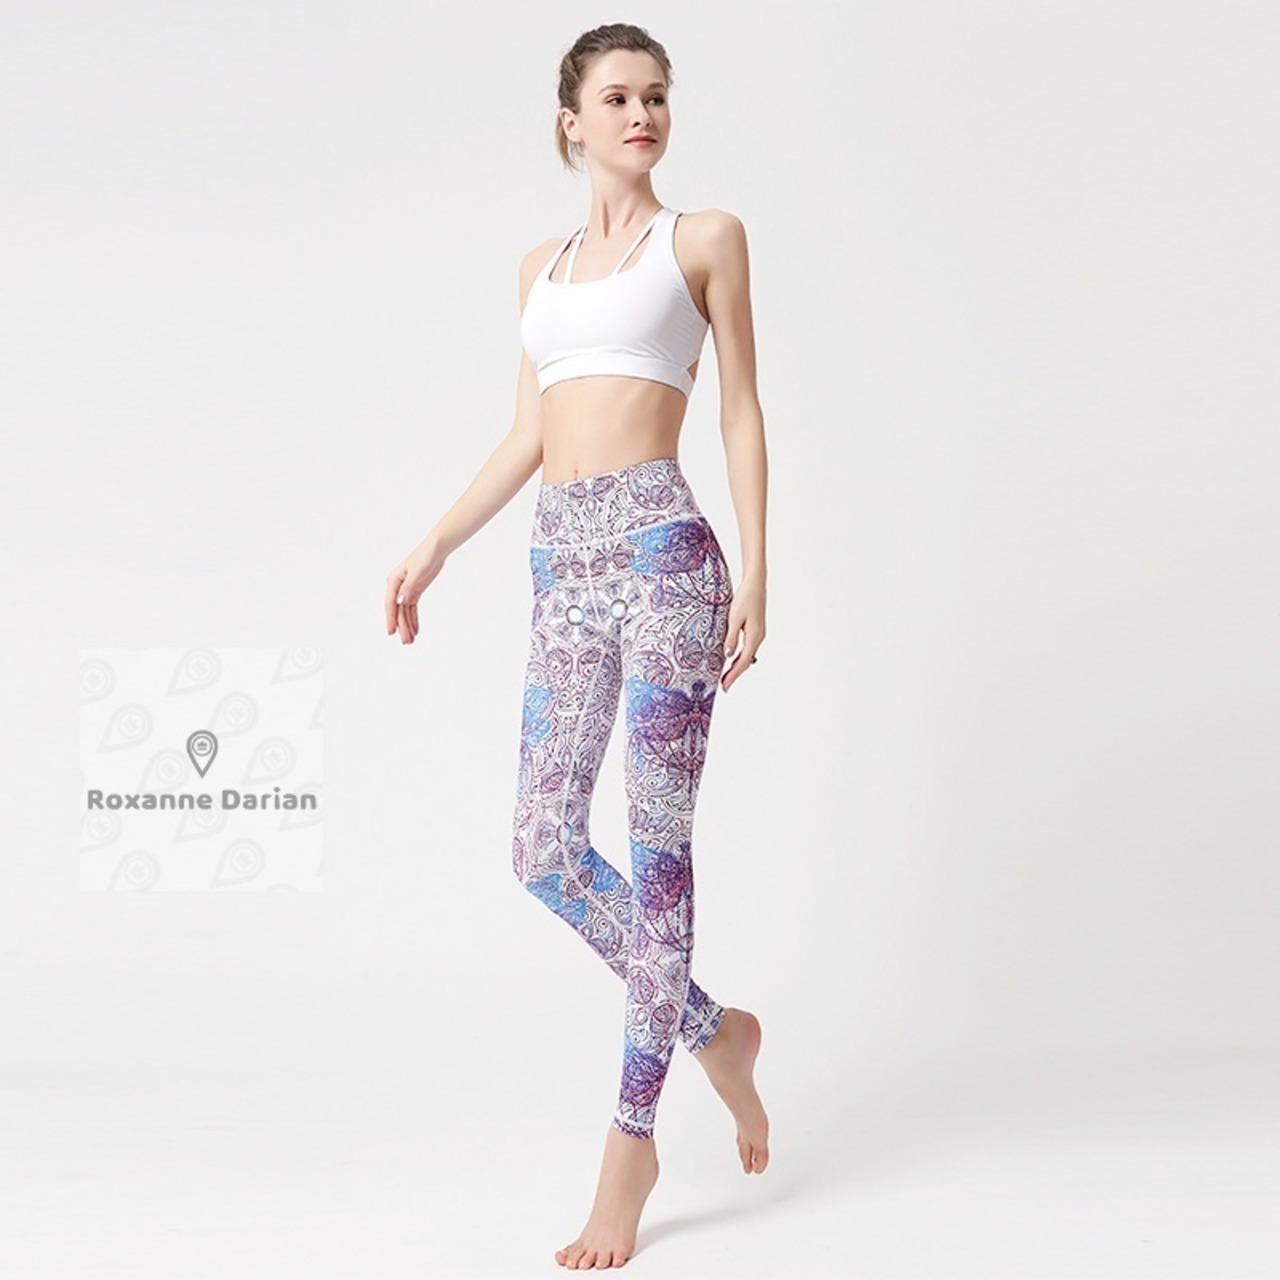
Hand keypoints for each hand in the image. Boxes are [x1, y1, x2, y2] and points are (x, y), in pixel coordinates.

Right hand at [385, 537, 446, 644]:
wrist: (437, 549)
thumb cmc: (426, 556)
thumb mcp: (417, 572)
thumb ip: (408, 587)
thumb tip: (400, 601)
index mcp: (394, 581)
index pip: (391, 603)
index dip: (390, 619)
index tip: (391, 632)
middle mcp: (397, 587)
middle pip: (398, 610)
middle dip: (401, 627)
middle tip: (406, 642)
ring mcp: (406, 590)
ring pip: (405, 612)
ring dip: (407, 625)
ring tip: (410, 640)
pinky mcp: (415, 591)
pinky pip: (412, 608)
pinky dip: (413, 619)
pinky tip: (416, 630)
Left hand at [721, 576, 764, 691]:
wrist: (755, 584)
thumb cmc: (745, 598)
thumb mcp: (734, 618)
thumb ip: (731, 637)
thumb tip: (728, 655)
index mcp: (754, 637)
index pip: (743, 662)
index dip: (733, 675)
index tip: (725, 686)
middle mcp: (758, 638)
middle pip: (746, 662)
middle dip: (735, 674)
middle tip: (724, 686)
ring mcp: (758, 634)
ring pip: (747, 656)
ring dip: (737, 666)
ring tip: (725, 676)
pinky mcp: (755, 630)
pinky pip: (748, 648)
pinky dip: (740, 657)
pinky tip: (732, 659)